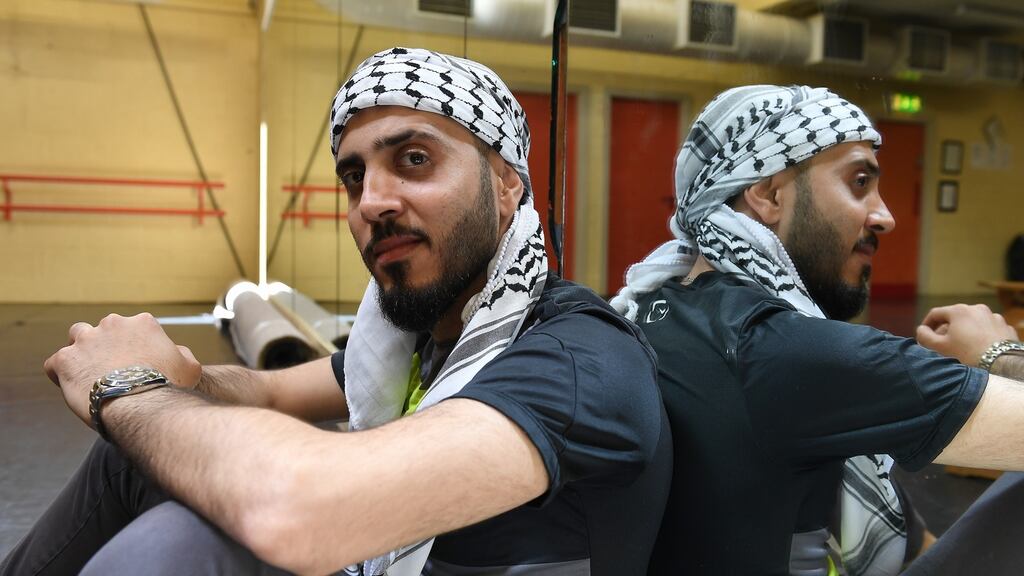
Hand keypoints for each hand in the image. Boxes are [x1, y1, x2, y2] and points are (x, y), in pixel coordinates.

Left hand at [43, 313, 201, 426]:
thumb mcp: (190, 367)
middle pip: (103, 330)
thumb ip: (180, 354)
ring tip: (87, 375)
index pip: (133, 328)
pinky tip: (70, 386)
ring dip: (80, 353)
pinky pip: (55, 363)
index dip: (133, 347)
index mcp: (142, 323)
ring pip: (76, 338)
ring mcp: (86, 340)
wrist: (143, 405)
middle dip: (105, 347)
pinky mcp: (65, 360)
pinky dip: (60, 373)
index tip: (135, 366)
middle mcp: (113, 324)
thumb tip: (175, 352)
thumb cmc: (169, 388)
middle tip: (112, 372)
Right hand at [916, 304, 1017, 365]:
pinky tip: (979, 349)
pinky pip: (987, 330)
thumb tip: (921, 330)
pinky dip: (980, 336)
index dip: (927, 324)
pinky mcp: (1005, 327)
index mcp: (959, 310)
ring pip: (972, 323)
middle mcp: (977, 309)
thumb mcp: (939, 347)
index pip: (936, 313)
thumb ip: (924, 336)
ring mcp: (993, 317)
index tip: (924, 335)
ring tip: (962, 348)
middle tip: (942, 344)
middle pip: (955, 317)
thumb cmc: (968, 355)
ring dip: (964, 332)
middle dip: (946, 329)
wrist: (1002, 364)